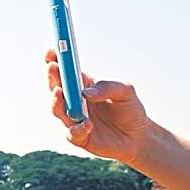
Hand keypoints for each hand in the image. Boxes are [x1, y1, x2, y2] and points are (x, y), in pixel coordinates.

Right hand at [45, 49, 151, 165]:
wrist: (138, 137)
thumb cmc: (130, 109)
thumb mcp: (125, 91)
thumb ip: (108, 87)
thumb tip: (86, 93)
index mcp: (82, 86)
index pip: (64, 72)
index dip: (55, 61)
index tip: (51, 52)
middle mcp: (74, 102)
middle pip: (55, 88)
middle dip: (52, 77)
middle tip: (53, 68)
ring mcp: (74, 120)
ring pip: (57, 110)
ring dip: (56, 101)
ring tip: (59, 93)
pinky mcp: (79, 137)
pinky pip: (72, 133)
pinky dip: (77, 128)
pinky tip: (88, 124)